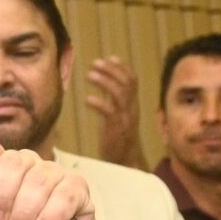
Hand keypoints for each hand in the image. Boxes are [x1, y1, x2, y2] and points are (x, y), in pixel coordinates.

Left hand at [83, 55, 146, 169]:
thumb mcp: (119, 115)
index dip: (122, 67)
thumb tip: (106, 81)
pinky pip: (110, 113)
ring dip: (105, 82)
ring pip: (119, 94)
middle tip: (95, 63)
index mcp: (132, 105)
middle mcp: (131, 109)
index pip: (132, 80)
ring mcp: (125, 119)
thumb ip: (114, 99)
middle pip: (126, 83)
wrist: (126, 162)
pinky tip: (87, 99)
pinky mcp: (117, 130)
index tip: (109, 57)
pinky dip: (99, 104)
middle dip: (111, 70)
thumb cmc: (119, 138)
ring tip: (89, 75)